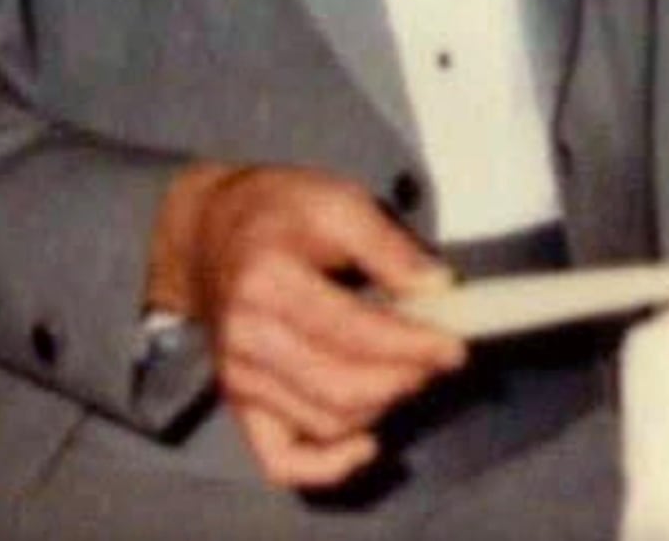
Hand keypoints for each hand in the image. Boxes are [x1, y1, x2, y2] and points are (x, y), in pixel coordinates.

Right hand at [148, 162, 465, 490]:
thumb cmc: (282, 212)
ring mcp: (239, 378)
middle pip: (341, 388)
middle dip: (404, 379)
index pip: (354, 332)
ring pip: (324, 422)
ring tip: (410, 373)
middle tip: (441, 359)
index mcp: (269, 280)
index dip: (413, 345)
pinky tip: (368, 443)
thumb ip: (387, 245)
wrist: (212, 233)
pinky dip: (328, 466)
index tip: (456, 346)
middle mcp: (247, 338)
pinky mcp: (240, 405)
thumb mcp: (338, 201)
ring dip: (380, 408)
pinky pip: (281, 461)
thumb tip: (440, 286)